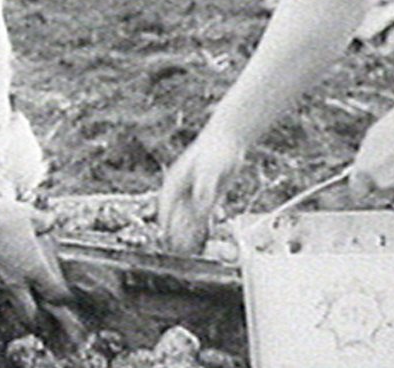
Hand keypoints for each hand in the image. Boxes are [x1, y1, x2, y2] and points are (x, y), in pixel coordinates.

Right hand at [0, 193, 78, 347]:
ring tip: (8, 296)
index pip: (55, 293)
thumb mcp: (24, 213)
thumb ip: (42, 220)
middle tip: (35, 310)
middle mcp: (14, 285)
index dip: (61, 296)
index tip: (61, 294)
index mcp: (33, 268)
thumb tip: (51, 220)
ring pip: (3, 310)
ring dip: (8, 306)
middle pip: (29, 316)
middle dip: (34, 316)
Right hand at [158, 127, 245, 253]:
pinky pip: (205, 215)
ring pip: (190, 218)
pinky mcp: (210, 195)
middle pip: (176, 217)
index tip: (165, 240)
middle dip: (176, 234)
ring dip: (190, 234)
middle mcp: (183, 190)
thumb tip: (200, 208)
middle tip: (178, 253)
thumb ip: (204, 189)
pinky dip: (205, 225)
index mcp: (175, 183)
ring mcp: (196, 193)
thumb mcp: (209, 170)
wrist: (228, 140)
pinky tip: (207, 236)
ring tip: (190, 251)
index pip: (166, 208)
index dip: (165, 225)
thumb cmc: (215, 151)